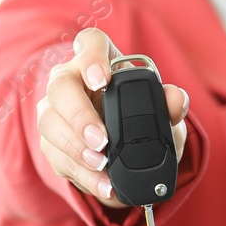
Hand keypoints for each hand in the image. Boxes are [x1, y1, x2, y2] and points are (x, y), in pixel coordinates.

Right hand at [37, 27, 188, 207]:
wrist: (126, 149)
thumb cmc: (140, 116)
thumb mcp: (161, 110)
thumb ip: (170, 103)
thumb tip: (176, 99)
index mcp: (99, 61)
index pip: (90, 43)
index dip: (92, 56)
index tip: (103, 79)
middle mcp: (70, 81)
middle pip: (60, 87)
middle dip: (79, 115)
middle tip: (102, 139)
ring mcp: (55, 111)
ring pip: (50, 122)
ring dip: (76, 147)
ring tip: (102, 164)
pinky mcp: (51, 142)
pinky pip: (57, 157)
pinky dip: (82, 174)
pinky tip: (103, 183)